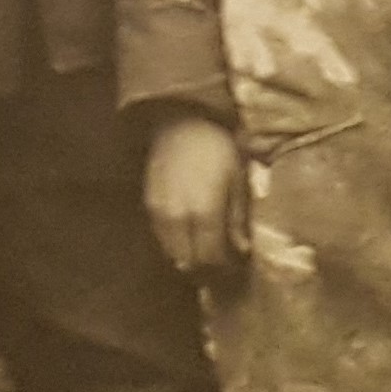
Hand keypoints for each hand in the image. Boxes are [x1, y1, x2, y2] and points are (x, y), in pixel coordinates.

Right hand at [144, 113, 251, 277]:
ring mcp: (159, 214)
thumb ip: (237, 219)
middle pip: (189, 261)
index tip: (236, 266)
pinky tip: (190, 236)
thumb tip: (242, 250)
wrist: (182, 123)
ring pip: (172, 253)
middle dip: (206, 268)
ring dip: (189, 258)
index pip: (211, 257)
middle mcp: (178, 219)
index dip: (225, 268)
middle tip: (222, 264)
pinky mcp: (149, 206)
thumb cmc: (218, 148)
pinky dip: (176, 244)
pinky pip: (161, 238)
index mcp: (204, 213)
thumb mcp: (238, 180)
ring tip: (207, 252)